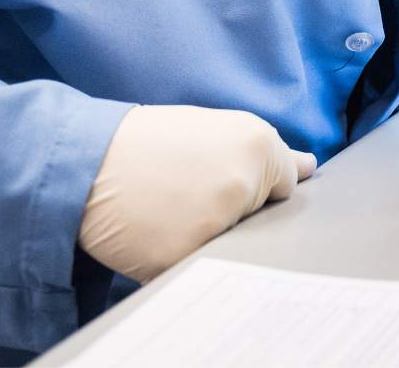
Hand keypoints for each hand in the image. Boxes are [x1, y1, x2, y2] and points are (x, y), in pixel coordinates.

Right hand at [78, 105, 315, 282]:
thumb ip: (268, 153)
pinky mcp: (188, 257)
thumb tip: (310, 168)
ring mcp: (217, 223)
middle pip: (262, 219)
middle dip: (237, 213)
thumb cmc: (154, 142)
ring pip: (236, 247)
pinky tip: (160, 232)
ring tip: (174, 209)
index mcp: (258, 144)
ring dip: (212, 237)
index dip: (256, 186)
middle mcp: (244, 182)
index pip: (286, 186)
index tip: (226, 180)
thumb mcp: (217, 128)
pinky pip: (202, 270)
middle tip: (192, 192)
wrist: (89, 161)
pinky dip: (184, 259)